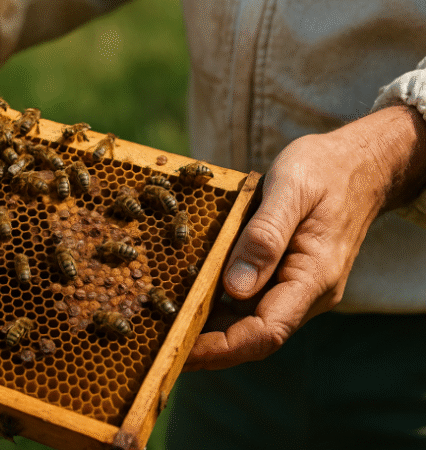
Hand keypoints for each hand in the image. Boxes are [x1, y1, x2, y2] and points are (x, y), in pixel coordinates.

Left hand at [184, 106, 425, 370]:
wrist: (359, 164)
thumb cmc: (324, 170)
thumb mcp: (290, 190)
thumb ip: (264, 237)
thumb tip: (234, 288)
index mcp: (313, 278)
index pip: (266, 332)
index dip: (221, 348)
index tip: (179, 351)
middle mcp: (305, 292)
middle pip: (252, 336)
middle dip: (206, 346)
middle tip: (155, 345)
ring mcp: (295, 287)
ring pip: (247, 322)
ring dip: (207, 329)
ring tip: (160, 327)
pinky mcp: (283, 276)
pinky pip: (249, 301)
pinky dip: (217, 305)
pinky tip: (185, 299)